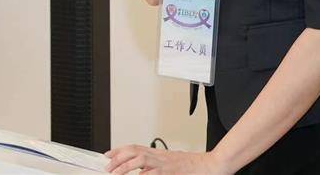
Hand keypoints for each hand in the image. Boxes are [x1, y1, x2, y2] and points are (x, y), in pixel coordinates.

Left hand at [103, 144, 229, 174]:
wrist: (211, 165)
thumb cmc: (193, 166)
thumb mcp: (172, 163)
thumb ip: (157, 165)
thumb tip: (143, 171)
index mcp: (159, 154)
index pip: (135, 148)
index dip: (119, 150)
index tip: (108, 155)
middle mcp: (160, 156)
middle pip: (134, 151)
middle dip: (118, 158)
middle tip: (108, 166)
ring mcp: (165, 163)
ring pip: (140, 160)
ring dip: (125, 166)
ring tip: (115, 173)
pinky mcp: (171, 171)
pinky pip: (153, 173)